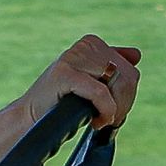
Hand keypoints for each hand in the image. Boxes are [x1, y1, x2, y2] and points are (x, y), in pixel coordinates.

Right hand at [19, 35, 141, 133]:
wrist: (30, 120)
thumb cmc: (60, 104)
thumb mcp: (89, 82)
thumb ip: (112, 67)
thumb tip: (136, 54)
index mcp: (92, 44)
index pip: (130, 71)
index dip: (126, 98)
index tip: (111, 113)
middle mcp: (84, 46)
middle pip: (128, 78)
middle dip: (122, 106)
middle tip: (106, 121)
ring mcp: (73, 58)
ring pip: (117, 84)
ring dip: (114, 111)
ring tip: (98, 121)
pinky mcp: (65, 73)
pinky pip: (101, 92)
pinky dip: (105, 110)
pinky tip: (96, 122)